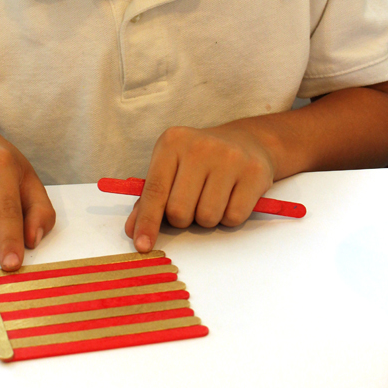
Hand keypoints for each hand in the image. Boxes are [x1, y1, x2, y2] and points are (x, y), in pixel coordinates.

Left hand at [124, 124, 274, 252]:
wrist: (245, 141)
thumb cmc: (200, 161)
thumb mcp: (171, 168)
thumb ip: (151, 199)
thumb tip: (134, 231)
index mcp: (172, 142)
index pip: (155, 190)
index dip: (148, 221)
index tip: (142, 246)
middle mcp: (199, 146)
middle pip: (179, 211)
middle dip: (183, 219)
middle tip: (192, 203)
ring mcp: (229, 157)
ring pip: (207, 218)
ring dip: (207, 219)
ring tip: (213, 197)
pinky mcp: (254, 172)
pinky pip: (234, 217)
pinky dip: (230, 217)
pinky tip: (232, 197)